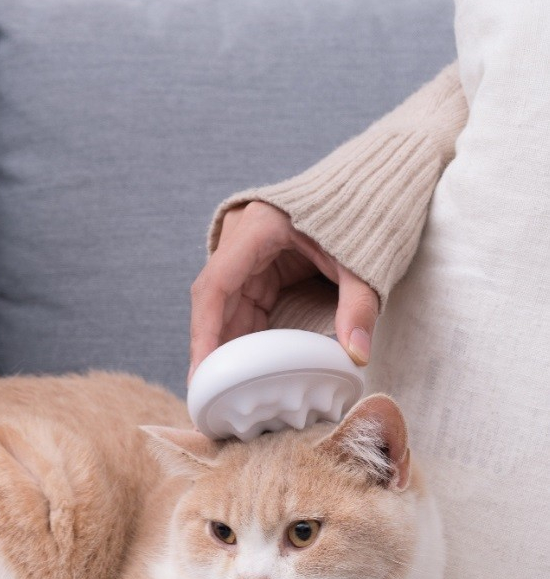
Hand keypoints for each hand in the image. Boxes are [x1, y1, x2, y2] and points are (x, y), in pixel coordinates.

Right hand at [189, 201, 379, 381]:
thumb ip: (359, 306)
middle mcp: (244, 241)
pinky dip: (244, 339)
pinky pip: (245, 307)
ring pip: (226, 308)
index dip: (204, 331)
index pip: (215, 285)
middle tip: (206, 394)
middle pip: (214, 301)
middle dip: (211, 348)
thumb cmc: (367, 211)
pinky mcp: (263, 269)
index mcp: (258, 228)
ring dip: (226, 347)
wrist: (377, 184)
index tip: (202, 371)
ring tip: (222, 390)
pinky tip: (243, 369)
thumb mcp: (363, 260)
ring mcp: (251, 256)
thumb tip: (358, 355)